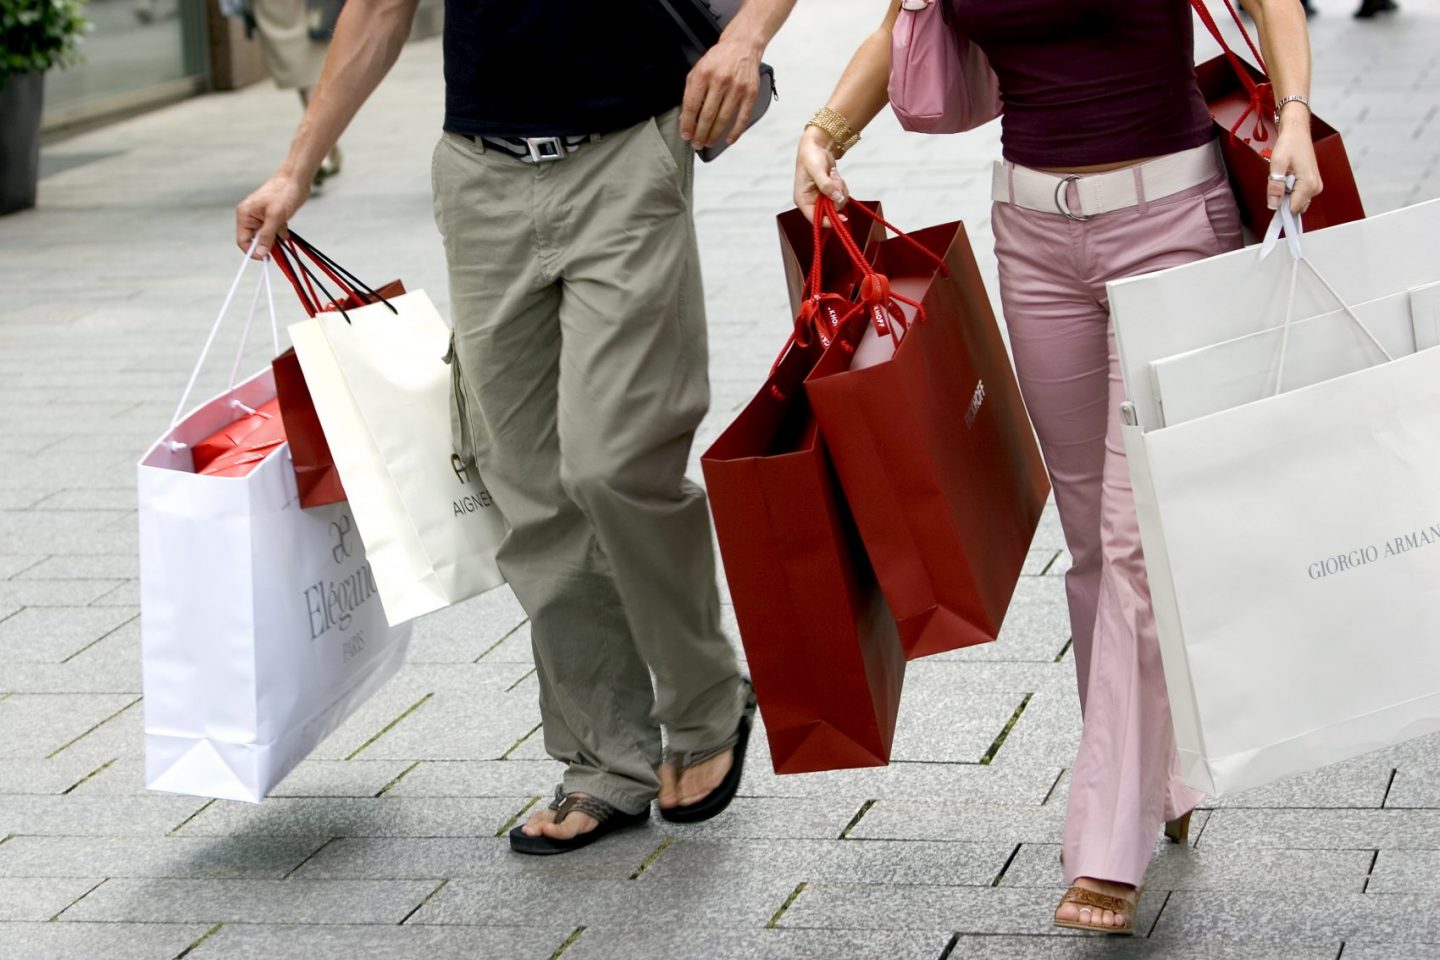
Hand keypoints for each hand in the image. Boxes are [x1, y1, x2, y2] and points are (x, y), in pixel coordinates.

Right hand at [236, 173, 309, 259]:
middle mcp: (250, 217)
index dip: (253, 251)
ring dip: (275, 240)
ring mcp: (261, 217)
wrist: (296, 179)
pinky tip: (287, 231)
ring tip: (283, 234)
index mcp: (245, 215)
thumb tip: (260, 253)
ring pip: (266, 237)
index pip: (243, 240)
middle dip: (266, 245)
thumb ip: (267, 235)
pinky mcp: (272, 217)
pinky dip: (281, 234)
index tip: (266, 258)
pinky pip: (274, 231)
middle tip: (278, 249)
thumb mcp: (275, 216)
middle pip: (254, 240)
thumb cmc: (283, 193)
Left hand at [681, 33, 763, 148]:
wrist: (742, 45)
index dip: (688, 123)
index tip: (685, 135)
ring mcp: (737, 88)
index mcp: (704, 74)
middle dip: (700, 133)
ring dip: (714, 134)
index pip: (692, 105)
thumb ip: (690, 93)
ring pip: (723, 119)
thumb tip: (685, 118)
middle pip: (707, 115)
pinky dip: (736, 131)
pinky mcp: (751, 93)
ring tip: (707, 143)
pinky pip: (743, 117)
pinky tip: (728, 139)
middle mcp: (720, 81)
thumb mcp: (698, 70)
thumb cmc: (719, 59)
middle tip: (696, 143)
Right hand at [794, 127, 848, 223]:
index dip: (829, 221)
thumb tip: (837, 199)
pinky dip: (842, 186)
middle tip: (835, 180)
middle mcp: (810, 201)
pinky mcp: (829, 193)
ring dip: (840, 189)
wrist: (817, 145)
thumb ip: (826, 185)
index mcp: (802, 200)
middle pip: (829, 212)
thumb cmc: (811, 156)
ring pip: (837, 204)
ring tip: (833, 174)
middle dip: (836, 197)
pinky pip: (840, 196)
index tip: (843, 217)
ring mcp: (820, 198)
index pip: (815, 219)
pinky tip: (834, 175)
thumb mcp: (817, 170)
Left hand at [1266, 109, 1322, 215]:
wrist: (1297, 131)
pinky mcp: (1313, 183)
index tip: (1273, 197)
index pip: (1293, 209)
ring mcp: (1315, 185)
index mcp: (1308, 184)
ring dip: (1287, 194)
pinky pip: (1299, 195)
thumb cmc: (1289, 144)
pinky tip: (1288, 177)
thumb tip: (1273, 205)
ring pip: (1296, 201)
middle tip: (1278, 181)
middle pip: (1295, 207)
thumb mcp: (1277, 164)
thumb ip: (1275, 186)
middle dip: (1283, 199)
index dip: (1280, 205)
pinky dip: (1291, 190)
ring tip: (1284, 176)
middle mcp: (1315, 187)